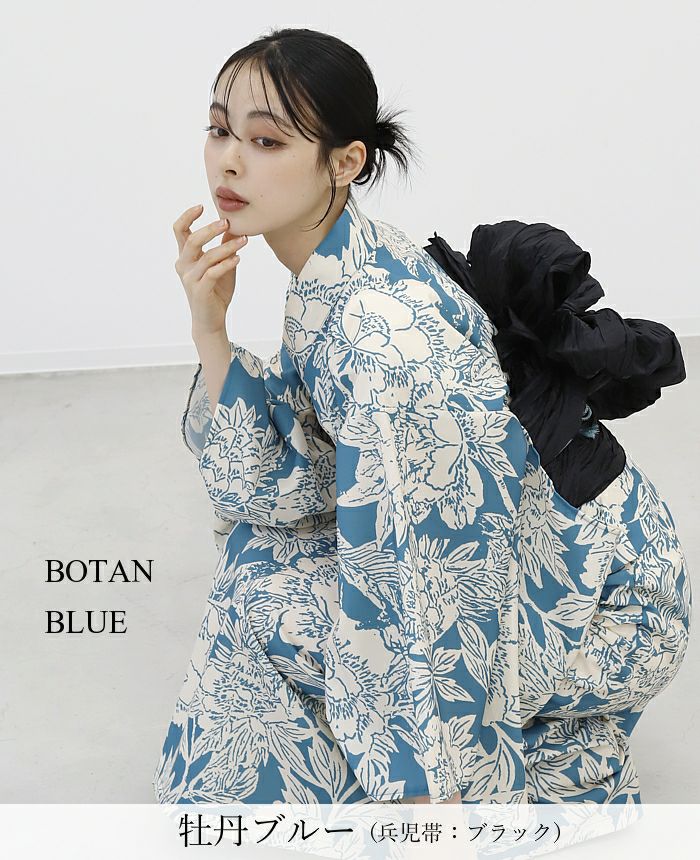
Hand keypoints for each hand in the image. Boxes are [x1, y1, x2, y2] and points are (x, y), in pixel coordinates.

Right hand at [173, 204, 248, 335]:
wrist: (211, 321)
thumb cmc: (215, 291)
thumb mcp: (222, 265)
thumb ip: (224, 247)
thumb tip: (232, 225)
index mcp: (185, 257)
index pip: (179, 231)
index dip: (187, 216)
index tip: (201, 206)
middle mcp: (184, 266)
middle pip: (191, 240)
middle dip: (210, 229)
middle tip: (226, 222)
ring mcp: (190, 279)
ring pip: (207, 257)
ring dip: (226, 247)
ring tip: (244, 240)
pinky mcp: (200, 291)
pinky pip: (213, 273)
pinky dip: (226, 264)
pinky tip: (238, 258)